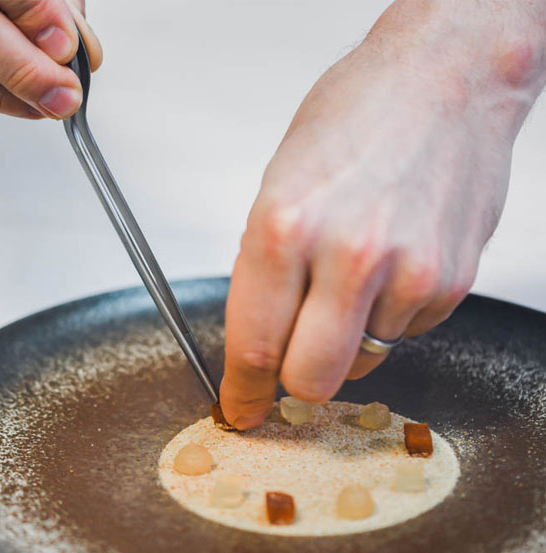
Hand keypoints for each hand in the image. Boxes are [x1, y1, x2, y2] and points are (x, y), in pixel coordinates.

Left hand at [220, 0, 545, 429]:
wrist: (444, 81)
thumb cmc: (354, 121)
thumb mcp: (276, 186)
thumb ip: (264, 269)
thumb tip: (258, 336)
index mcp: (284, 227)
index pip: (252, 343)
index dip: (243, 391)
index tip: (241, 408)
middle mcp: (346, 256)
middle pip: (309, 379)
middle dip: (293, 381)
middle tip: (290, 358)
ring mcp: (406, 273)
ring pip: (360, 363)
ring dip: (346, 341)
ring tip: (351, 279)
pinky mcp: (450, 283)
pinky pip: (405, 336)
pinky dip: (388, 317)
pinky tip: (390, 264)